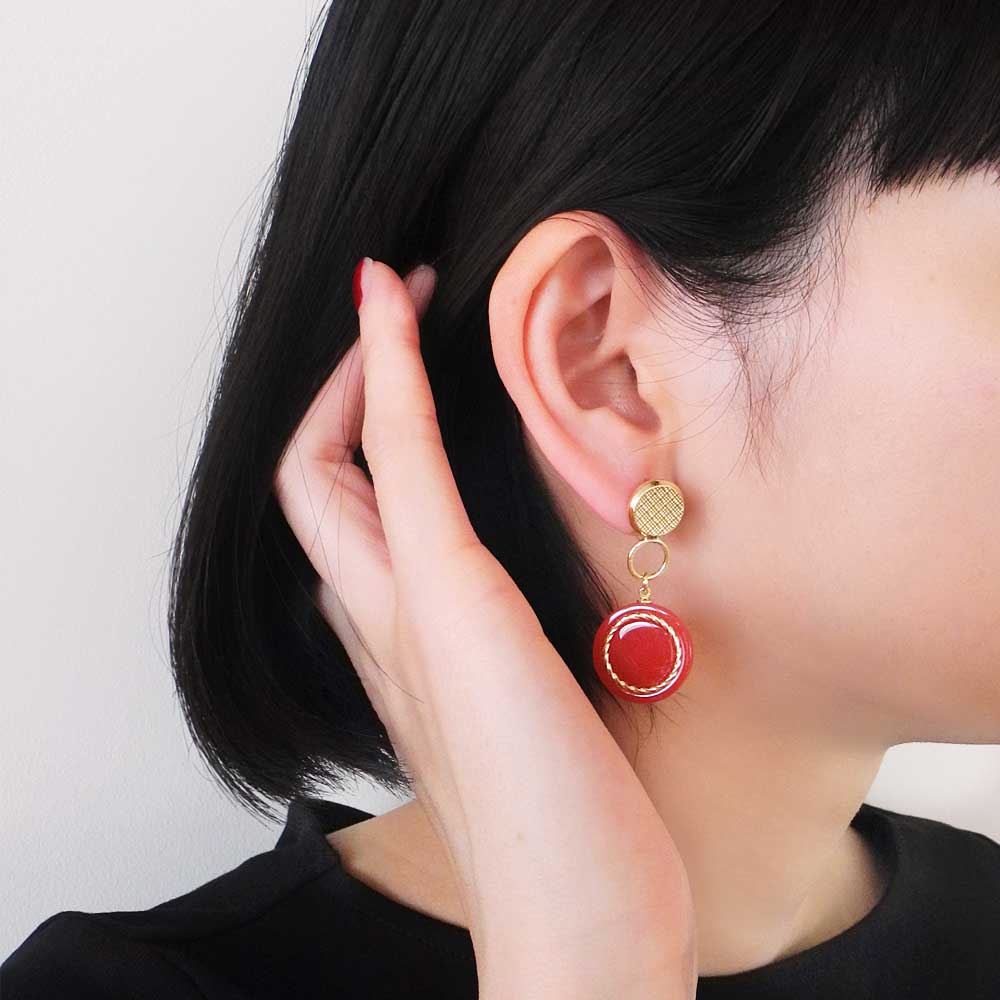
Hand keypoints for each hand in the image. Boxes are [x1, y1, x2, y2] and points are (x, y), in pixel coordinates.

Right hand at [273, 258, 696, 998]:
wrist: (575, 920)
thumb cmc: (569, 835)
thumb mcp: (533, 732)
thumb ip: (511, 671)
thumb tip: (535, 622)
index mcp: (403, 652)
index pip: (347, 524)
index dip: (361, 444)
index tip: (399, 372)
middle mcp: (381, 625)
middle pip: (314, 486)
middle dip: (343, 393)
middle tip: (386, 315)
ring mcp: (404, 609)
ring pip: (331, 467)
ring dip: (360, 369)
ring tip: (388, 293)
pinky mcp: (448, 596)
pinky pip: (398, 460)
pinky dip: (389, 377)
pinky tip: (394, 310)